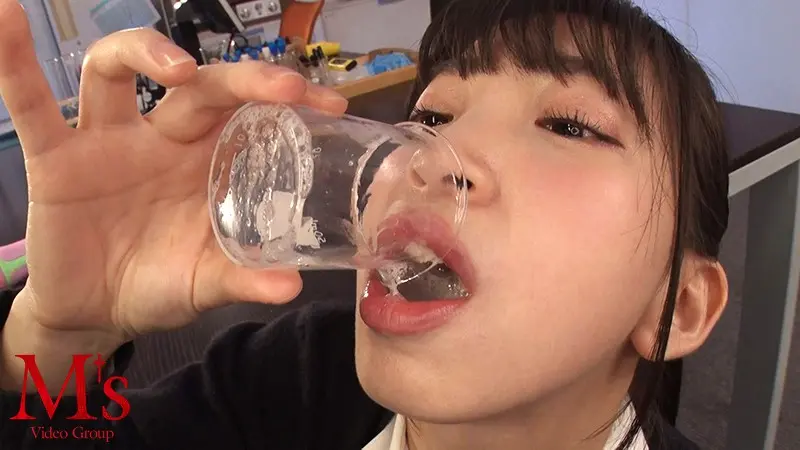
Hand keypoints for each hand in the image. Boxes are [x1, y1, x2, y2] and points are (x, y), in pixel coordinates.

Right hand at [0, 2, 347, 341]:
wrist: (96, 313)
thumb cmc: (160, 285)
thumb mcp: (206, 282)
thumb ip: (243, 279)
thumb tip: (292, 286)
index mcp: (206, 162)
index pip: (249, 114)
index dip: (285, 103)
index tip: (331, 104)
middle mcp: (162, 138)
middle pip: (199, 86)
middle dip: (242, 79)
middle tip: (283, 89)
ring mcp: (108, 141)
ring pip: (117, 71)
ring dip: (144, 51)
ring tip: (177, 67)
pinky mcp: (57, 157)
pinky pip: (32, 105)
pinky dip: (15, 63)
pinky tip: (7, 17)